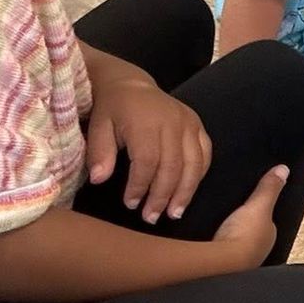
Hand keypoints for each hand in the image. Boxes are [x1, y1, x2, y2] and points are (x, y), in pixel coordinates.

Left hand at [86, 75, 211, 222]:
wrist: (131, 85)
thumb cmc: (111, 109)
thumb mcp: (98, 126)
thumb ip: (99, 152)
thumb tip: (99, 179)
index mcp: (146, 121)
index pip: (147, 161)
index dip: (140, 186)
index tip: (130, 204)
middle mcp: (173, 121)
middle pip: (173, 165)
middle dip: (162, 196)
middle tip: (151, 217)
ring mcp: (189, 122)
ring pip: (194, 162)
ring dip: (185, 191)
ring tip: (174, 213)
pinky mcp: (197, 125)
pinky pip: (205, 153)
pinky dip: (199, 175)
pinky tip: (188, 192)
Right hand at [213, 165, 288, 268]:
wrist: (222, 264)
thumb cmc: (244, 238)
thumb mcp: (258, 206)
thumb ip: (270, 189)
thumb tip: (284, 169)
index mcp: (268, 238)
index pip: (266, 222)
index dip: (259, 213)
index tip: (250, 204)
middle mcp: (257, 252)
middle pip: (250, 233)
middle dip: (242, 225)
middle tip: (229, 213)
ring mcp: (239, 261)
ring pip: (234, 243)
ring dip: (227, 235)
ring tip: (215, 224)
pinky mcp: (220, 266)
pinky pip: (219, 250)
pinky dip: (215, 245)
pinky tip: (206, 238)